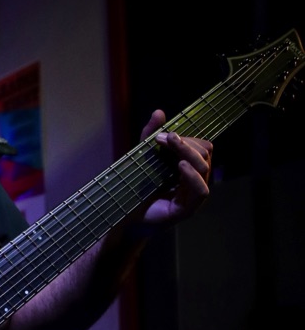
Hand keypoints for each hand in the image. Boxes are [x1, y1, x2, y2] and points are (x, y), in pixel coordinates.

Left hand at [133, 109, 212, 228]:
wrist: (123, 218)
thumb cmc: (135, 189)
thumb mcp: (142, 158)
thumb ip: (149, 136)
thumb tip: (159, 111)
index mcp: (188, 167)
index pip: (200, 146)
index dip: (185, 137)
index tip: (161, 135)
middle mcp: (194, 180)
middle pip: (205, 152)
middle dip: (186, 142)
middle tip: (163, 139)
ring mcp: (192, 196)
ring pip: (204, 167)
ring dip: (188, 152)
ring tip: (172, 146)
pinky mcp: (186, 210)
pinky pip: (200, 190)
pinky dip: (192, 176)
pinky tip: (180, 166)